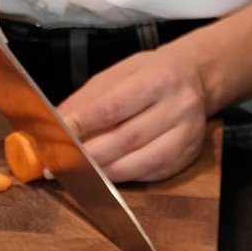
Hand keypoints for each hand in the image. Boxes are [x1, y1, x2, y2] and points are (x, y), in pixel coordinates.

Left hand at [56, 46, 210, 182]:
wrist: (195, 77)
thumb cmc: (150, 74)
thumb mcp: (118, 74)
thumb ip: (87, 99)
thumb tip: (57, 122)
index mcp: (158, 78)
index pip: (113, 107)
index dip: (83, 125)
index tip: (57, 134)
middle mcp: (178, 106)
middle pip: (127, 139)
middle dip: (89, 154)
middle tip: (60, 161)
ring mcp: (187, 133)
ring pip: (142, 162)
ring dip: (105, 172)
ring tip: (78, 172)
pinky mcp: (187, 155)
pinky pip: (153, 173)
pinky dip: (125, 177)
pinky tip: (106, 176)